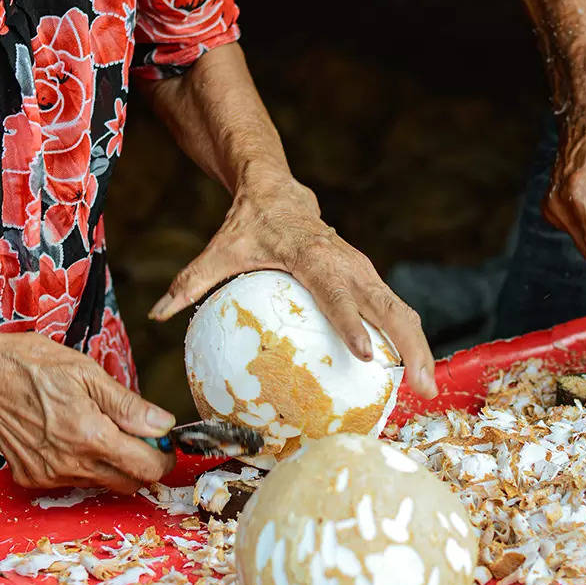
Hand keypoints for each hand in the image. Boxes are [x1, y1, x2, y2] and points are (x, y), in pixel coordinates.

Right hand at [0, 332, 175, 491]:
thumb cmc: (33, 367)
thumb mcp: (89, 374)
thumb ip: (129, 405)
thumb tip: (163, 425)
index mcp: (91, 435)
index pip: (147, 468)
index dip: (164, 458)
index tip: (163, 445)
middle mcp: (72, 463)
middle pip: (129, 484)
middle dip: (141, 464)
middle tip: (136, 437)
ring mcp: (50, 475)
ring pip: (101, 483)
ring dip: (110, 464)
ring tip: (97, 430)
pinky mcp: (33, 478)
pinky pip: (72, 481)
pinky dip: (81, 465)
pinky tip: (70, 438)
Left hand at [149, 171, 436, 398]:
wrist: (279, 193)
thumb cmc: (248, 226)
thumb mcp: (218, 251)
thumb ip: (190, 282)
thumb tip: (157, 314)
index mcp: (313, 257)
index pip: (337, 292)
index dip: (352, 321)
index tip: (364, 354)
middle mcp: (348, 264)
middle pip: (389, 307)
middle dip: (411, 346)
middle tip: (422, 388)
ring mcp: (364, 271)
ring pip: (401, 311)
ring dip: (420, 349)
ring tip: (428, 391)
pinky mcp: (370, 279)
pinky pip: (394, 312)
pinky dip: (409, 342)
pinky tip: (411, 377)